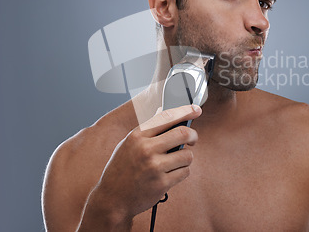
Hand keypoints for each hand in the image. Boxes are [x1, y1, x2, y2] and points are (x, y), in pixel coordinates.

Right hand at [89, 105, 201, 221]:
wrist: (112, 199)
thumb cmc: (121, 169)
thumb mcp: (128, 144)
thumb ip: (147, 129)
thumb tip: (163, 111)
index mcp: (137, 136)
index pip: (166, 117)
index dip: (185, 111)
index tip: (196, 110)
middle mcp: (146, 149)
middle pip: (183, 134)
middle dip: (193, 135)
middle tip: (193, 139)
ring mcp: (154, 167)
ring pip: (187, 155)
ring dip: (186, 158)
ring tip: (175, 161)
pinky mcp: (162, 184)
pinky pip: (185, 172)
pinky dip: (182, 172)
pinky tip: (171, 173)